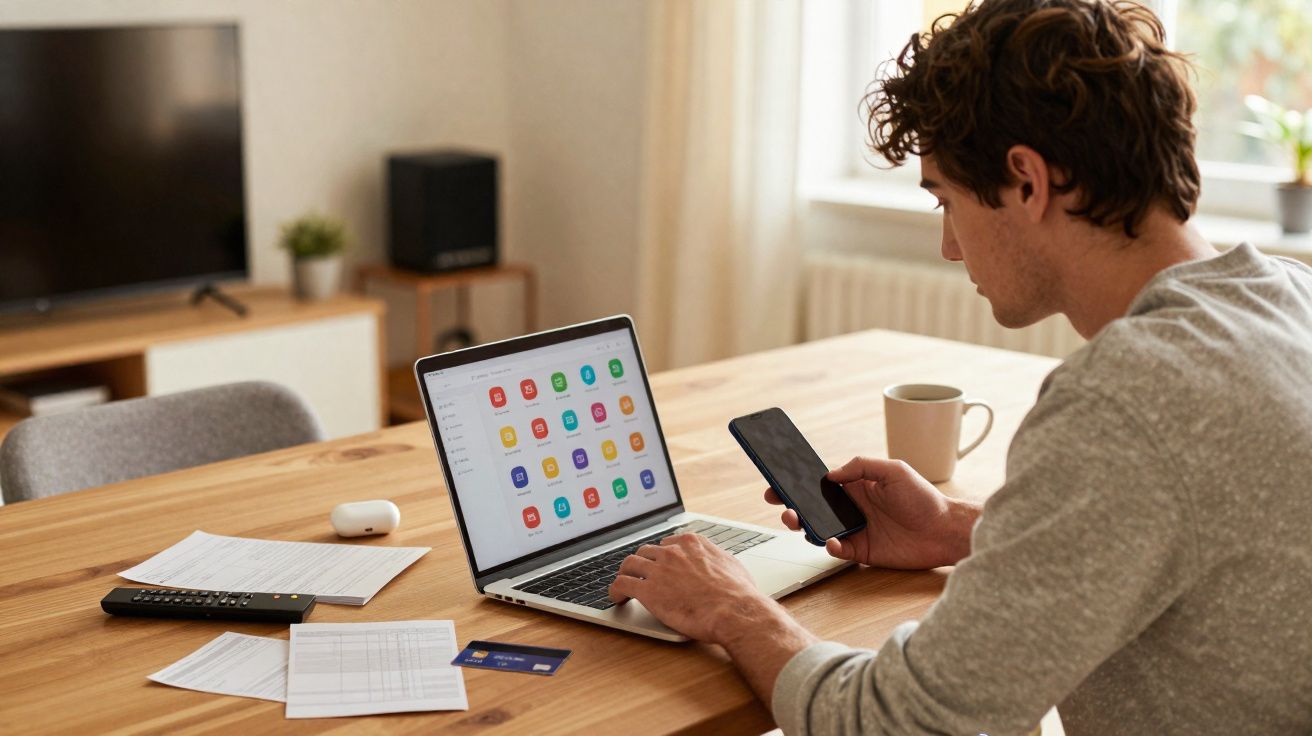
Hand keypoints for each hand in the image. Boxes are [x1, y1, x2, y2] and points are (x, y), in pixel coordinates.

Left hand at [607, 533, 777, 643]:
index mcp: (691, 543)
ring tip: (624, 584)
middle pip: (646, 552)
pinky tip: (617, 597)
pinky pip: (621, 584)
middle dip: (642, 563)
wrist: (734, 610)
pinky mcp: (648, 591)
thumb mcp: (731, 565)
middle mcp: (672, 552)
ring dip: (625, 574)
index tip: (659, 564)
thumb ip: (717, 560)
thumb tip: (719, 564)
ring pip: (629, 564)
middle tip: (640, 574)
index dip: (661, 556)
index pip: (666, 543)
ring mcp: (658, 570)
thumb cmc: (738, 593)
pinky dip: (615, 590)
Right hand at [766, 456, 977, 568]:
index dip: (798, 483)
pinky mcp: (863, 551)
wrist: (945, 531)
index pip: (820, 483)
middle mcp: (852, 508)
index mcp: (856, 486)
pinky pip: (838, 549)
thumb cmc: (924, 498)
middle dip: (792, 505)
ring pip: (820, 529)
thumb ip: (861, 467)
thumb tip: (831, 474)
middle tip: (782, 506)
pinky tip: (831, 541)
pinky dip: (830, 545)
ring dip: (804, 526)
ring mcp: (856, 529)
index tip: (779, 482)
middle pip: (813, 507)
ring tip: (797, 521)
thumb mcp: (894, 470)